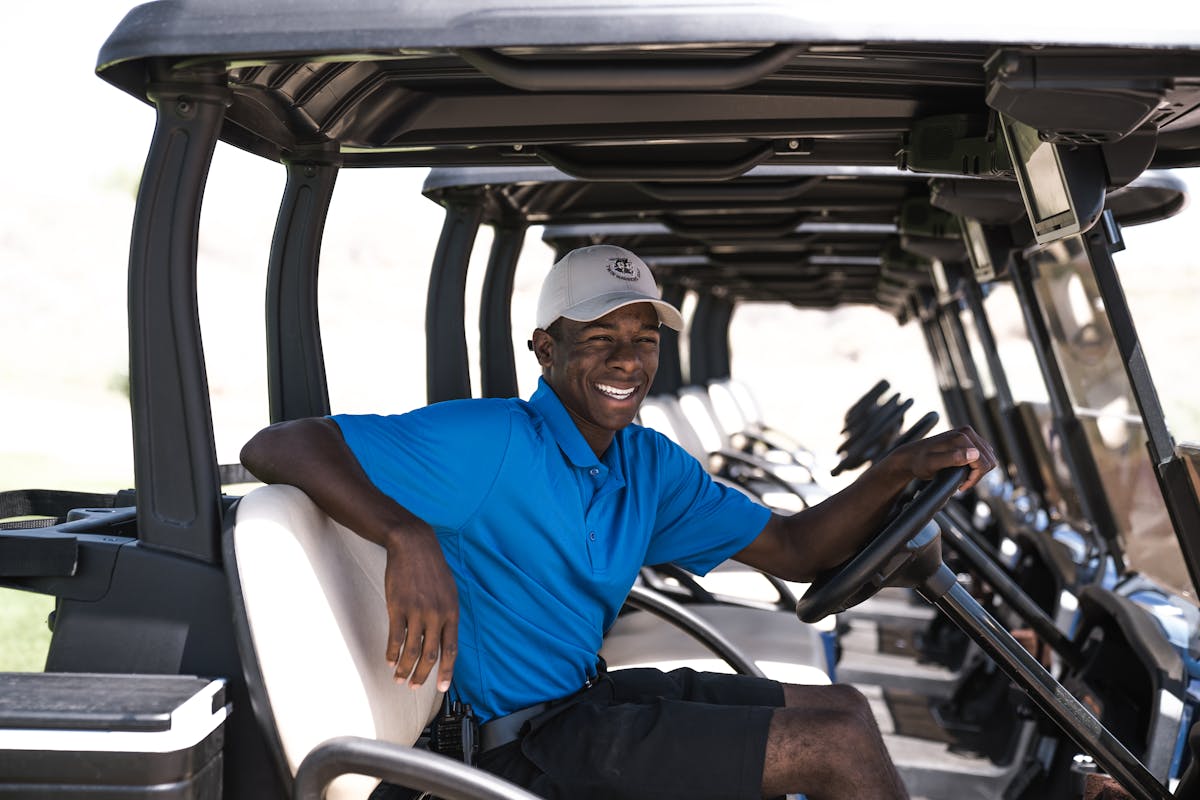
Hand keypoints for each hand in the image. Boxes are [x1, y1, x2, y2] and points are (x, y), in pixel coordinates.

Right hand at [382, 523, 457, 691]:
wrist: (414, 545)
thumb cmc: (432, 569)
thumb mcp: (449, 591)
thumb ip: (448, 615)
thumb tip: (445, 639)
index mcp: (452, 612)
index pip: (451, 649)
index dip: (446, 671)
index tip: (441, 688)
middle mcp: (436, 614)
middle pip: (431, 654)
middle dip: (423, 675)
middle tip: (414, 686)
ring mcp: (417, 611)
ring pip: (412, 650)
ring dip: (404, 668)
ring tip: (399, 679)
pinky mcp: (397, 607)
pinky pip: (395, 637)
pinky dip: (392, 652)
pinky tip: (389, 660)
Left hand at [892, 425, 996, 492]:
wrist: (911, 457)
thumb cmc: (919, 462)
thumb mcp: (933, 464)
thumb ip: (953, 458)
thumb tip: (974, 454)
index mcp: (962, 437)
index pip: (984, 463)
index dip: (974, 478)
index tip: (961, 486)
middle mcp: (967, 432)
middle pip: (989, 460)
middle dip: (977, 475)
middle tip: (962, 483)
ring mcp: (968, 434)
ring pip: (988, 458)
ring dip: (978, 471)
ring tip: (962, 477)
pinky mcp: (967, 439)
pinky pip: (983, 455)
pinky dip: (977, 465)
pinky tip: (964, 471)